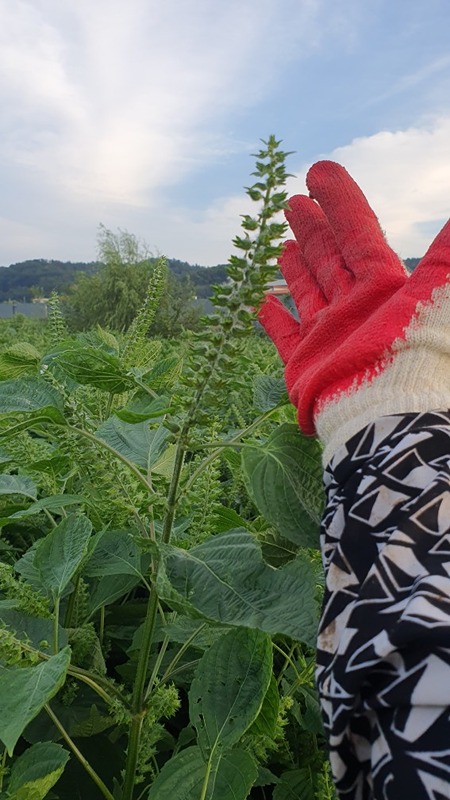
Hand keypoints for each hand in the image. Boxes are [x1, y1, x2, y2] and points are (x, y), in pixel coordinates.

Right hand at [259, 161, 449, 461]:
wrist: (385, 417)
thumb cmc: (412, 355)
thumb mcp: (436, 295)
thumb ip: (445, 258)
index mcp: (382, 286)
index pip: (359, 232)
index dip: (341, 200)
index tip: (320, 171)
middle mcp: (354, 307)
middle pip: (330, 257)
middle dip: (313, 228)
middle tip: (292, 201)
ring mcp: (329, 335)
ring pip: (308, 290)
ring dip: (295, 266)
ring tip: (281, 242)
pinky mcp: (305, 364)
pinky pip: (285, 335)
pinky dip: (274, 319)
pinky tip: (261, 302)